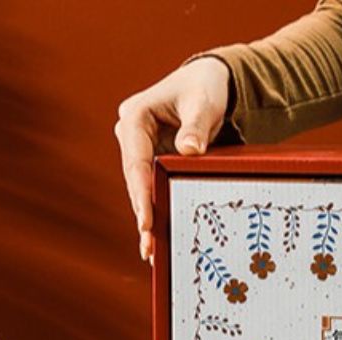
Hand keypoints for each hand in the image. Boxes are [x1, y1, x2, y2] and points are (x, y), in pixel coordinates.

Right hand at [115, 58, 230, 262]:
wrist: (210, 83)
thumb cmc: (205, 88)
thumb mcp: (203, 103)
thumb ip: (196, 126)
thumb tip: (189, 151)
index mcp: (134, 118)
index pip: (136, 163)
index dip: (141, 195)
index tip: (146, 222)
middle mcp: (131, 137)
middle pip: (136, 183)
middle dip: (143, 216)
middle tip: (149, 248)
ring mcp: (140, 152)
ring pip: (142, 192)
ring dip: (148, 221)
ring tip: (152, 253)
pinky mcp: (152, 164)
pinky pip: (153, 191)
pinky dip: (157, 213)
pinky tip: (158, 241)